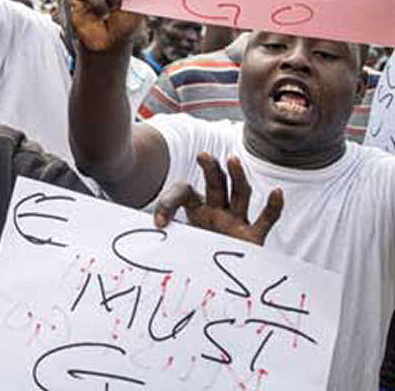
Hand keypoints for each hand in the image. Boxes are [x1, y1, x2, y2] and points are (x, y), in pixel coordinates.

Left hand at [153, 153, 283, 245]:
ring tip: (232, 160)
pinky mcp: (252, 238)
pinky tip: (276, 192)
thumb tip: (158, 227)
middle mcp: (217, 210)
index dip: (168, 202)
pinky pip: (265, 220)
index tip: (159, 223)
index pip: (184, 192)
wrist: (213, 279)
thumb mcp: (176, 244)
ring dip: (237, 177)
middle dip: (210, 169)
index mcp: (196, 208)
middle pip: (215, 184)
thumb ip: (168, 235)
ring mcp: (235, 221)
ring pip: (240, 194)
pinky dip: (273, 207)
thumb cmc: (194, 258)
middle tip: (203, 155)